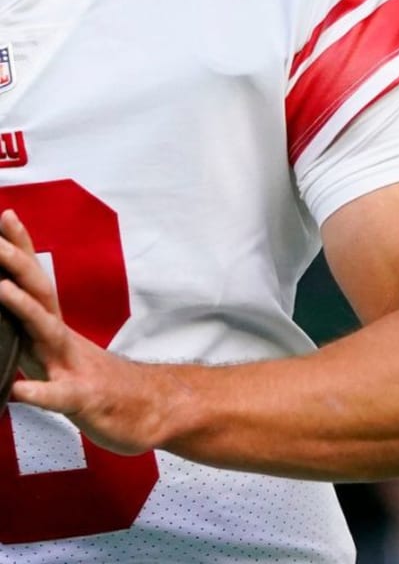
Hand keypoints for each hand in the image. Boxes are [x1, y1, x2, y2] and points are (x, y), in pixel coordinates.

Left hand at [0, 208, 171, 456]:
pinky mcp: (84, 401)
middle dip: (16, 264)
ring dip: (26, 310)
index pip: (36, 282)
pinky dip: (40, 392)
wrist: (153, 411)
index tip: (5, 217)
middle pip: (40, 294)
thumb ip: (37, 341)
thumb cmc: (104, 389)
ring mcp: (75, 368)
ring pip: (48, 334)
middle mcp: (65, 341)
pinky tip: (19, 391)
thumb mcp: (62, 362)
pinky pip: (60, 397)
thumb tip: (12, 319)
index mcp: (57, 331)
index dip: (20, 250)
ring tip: (1, 289)